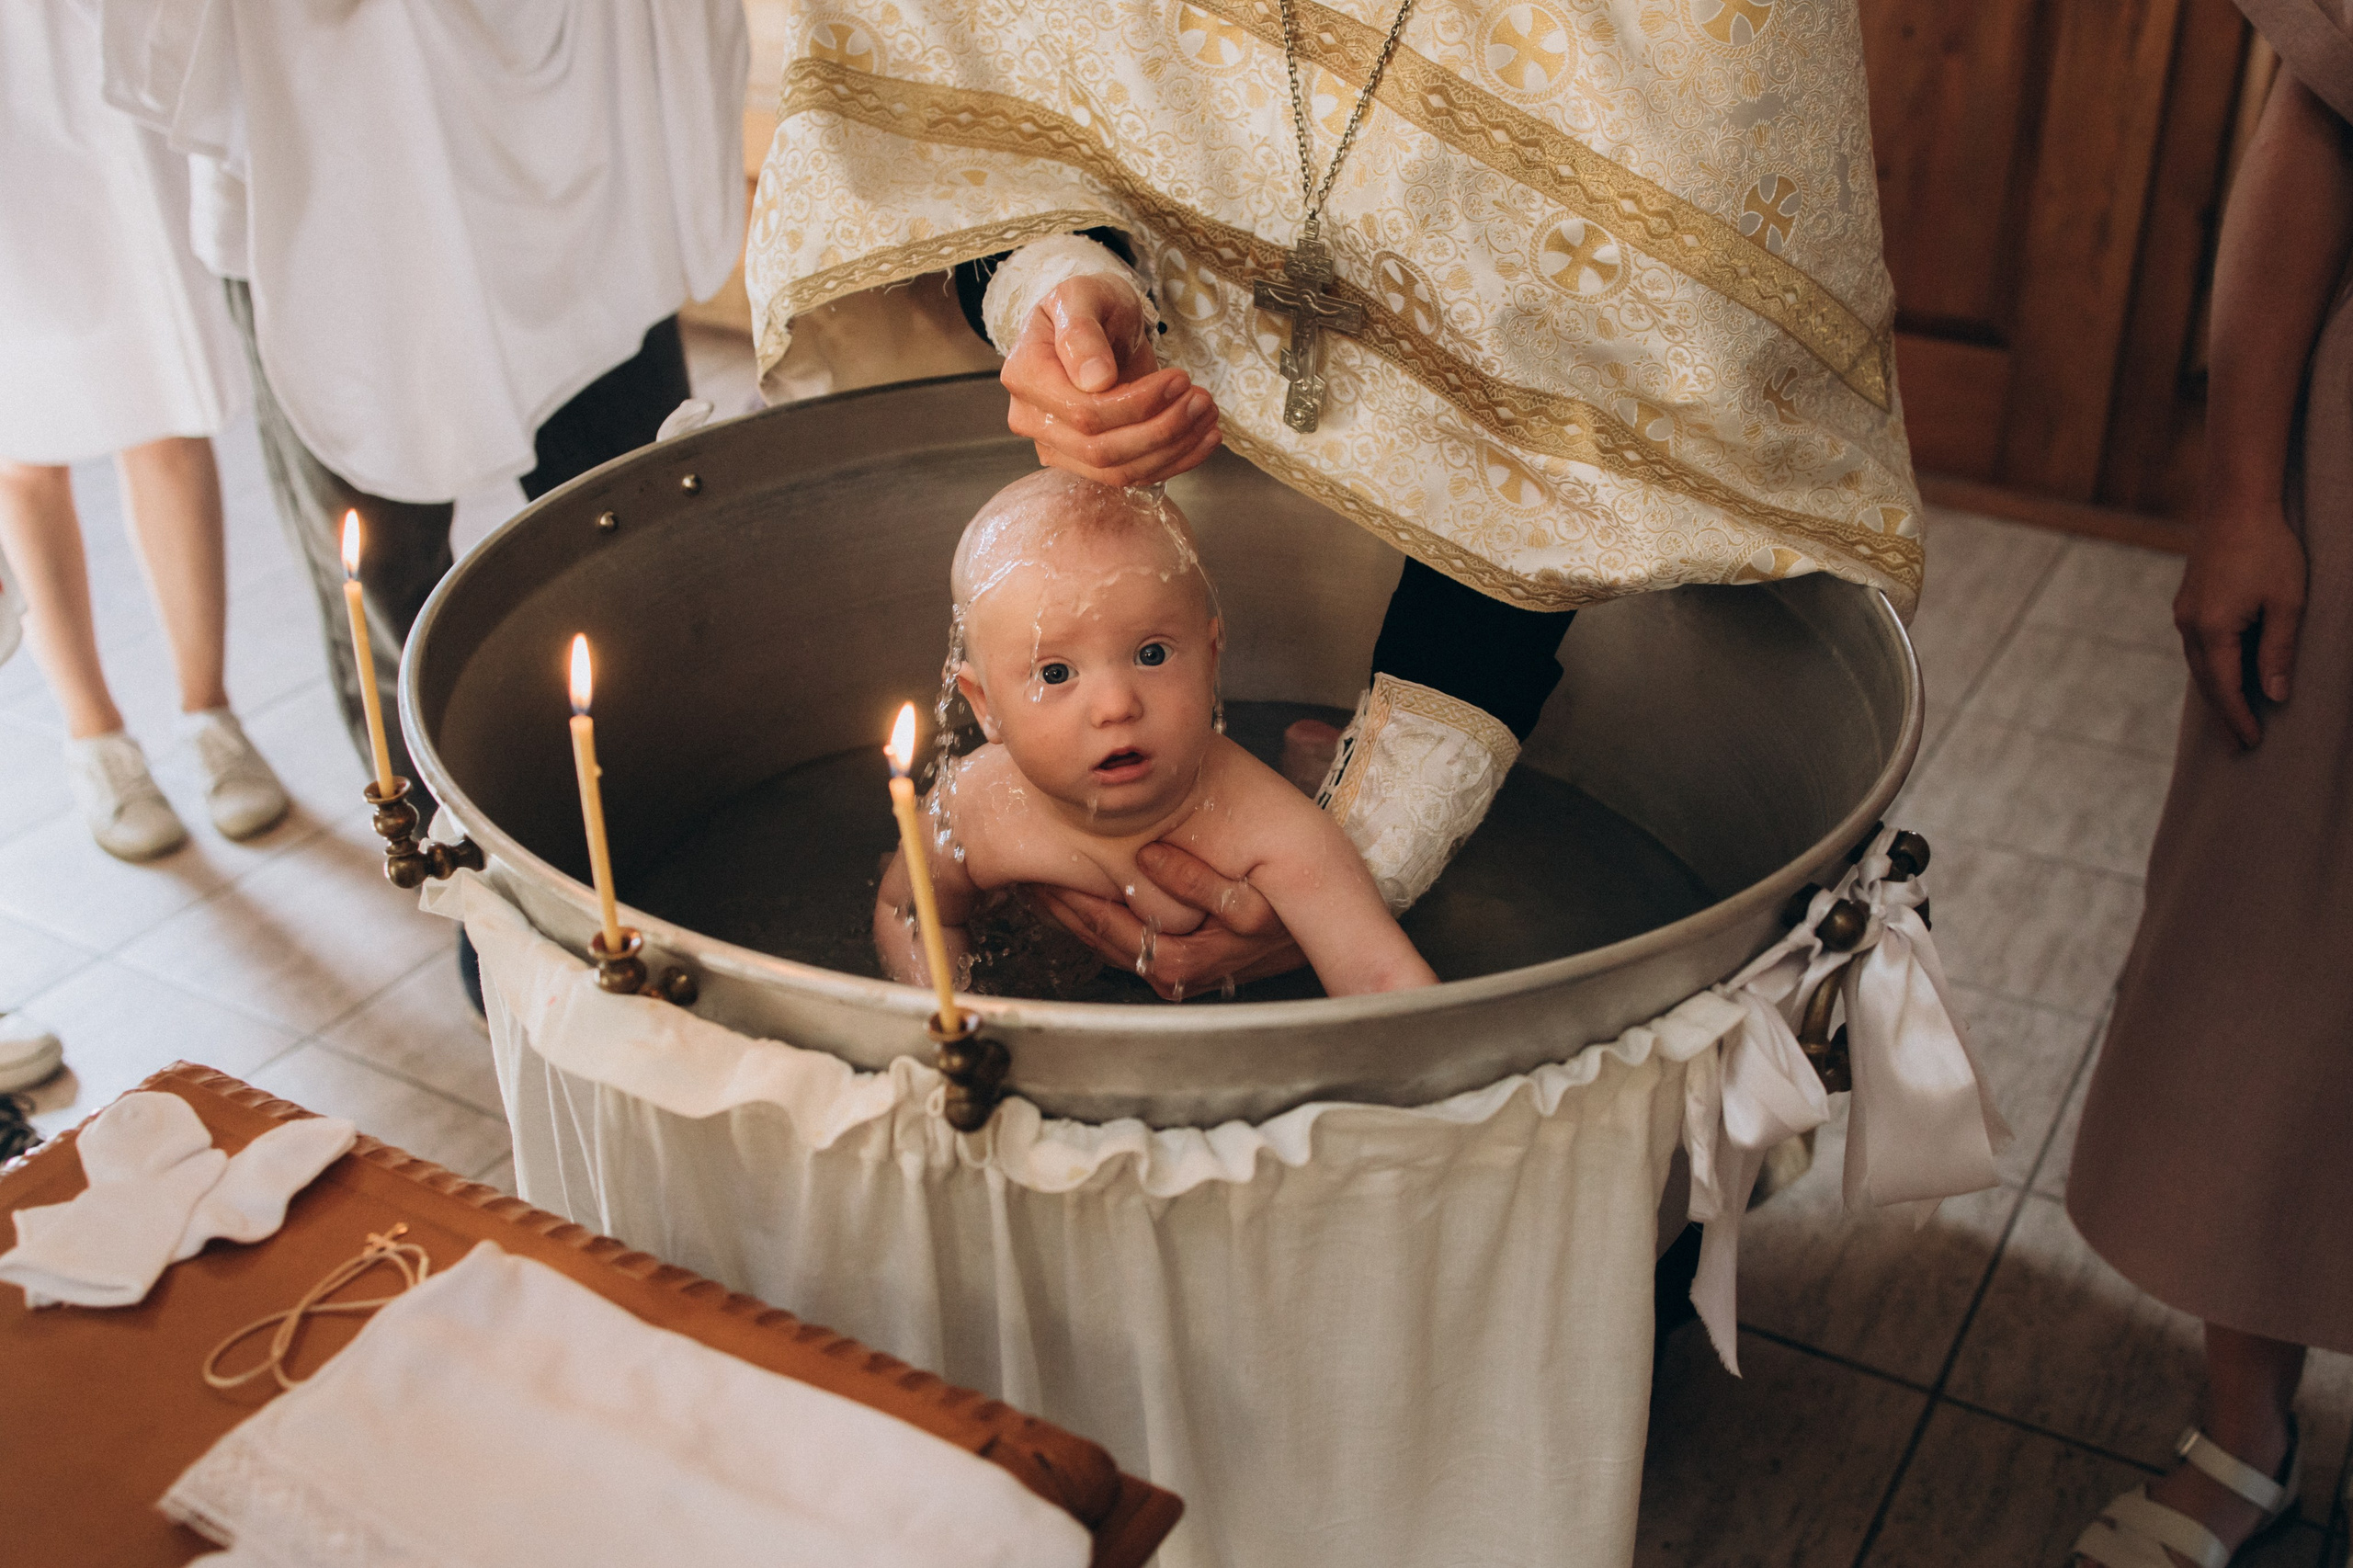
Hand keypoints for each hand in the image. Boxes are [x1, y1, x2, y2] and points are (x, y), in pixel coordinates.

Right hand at [1001, 275, 1221, 486]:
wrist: (1095, 323)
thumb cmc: (1089, 303)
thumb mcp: (1084, 295)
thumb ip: (1082, 331)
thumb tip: (1095, 379)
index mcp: (1025, 376)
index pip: (1084, 412)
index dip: (1138, 405)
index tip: (1180, 378)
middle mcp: (1032, 419)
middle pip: (1100, 449)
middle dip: (1161, 429)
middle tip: (1202, 399)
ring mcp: (1056, 446)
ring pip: (1118, 471)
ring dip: (1173, 448)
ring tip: (1207, 413)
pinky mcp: (1086, 461)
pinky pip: (1131, 476)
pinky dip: (1174, 462)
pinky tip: (1205, 438)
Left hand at [1033, 842, 1303, 998]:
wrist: (1318, 940)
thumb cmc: (1288, 918)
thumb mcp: (1252, 903)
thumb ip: (1198, 880)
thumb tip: (1150, 856)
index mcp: (1180, 959)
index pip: (1108, 926)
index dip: (1071, 898)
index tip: (1041, 870)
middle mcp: (1170, 973)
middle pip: (1098, 939)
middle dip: (1061, 907)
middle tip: (1025, 875)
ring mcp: (1174, 974)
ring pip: (1107, 944)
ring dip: (1073, 915)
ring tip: (1039, 885)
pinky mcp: (1180, 968)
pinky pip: (1126, 944)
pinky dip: (1098, 921)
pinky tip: (1078, 900)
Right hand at [2173, 505, 2307, 747]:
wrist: (2236, 504)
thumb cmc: (2270, 549)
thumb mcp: (2287, 603)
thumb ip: (2279, 651)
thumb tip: (2275, 696)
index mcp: (2213, 629)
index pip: (2226, 688)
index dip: (2240, 717)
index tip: (2252, 743)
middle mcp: (2190, 626)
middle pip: (2206, 683)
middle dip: (2223, 715)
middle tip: (2237, 746)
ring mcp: (2184, 613)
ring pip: (2198, 666)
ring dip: (2215, 693)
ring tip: (2230, 717)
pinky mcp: (2188, 602)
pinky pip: (2196, 648)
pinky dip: (2210, 670)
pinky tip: (2221, 676)